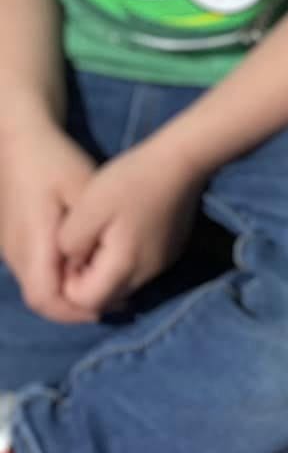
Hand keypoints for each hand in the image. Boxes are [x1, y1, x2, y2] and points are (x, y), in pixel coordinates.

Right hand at [0, 121, 98, 324]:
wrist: (20, 141)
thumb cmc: (54, 162)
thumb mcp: (84, 189)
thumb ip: (90, 229)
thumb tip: (102, 264)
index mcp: (32, 244)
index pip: (45, 298)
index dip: (75, 310)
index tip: (109, 305)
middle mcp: (15, 254)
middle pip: (40, 300)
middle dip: (74, 308)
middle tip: (113, 302)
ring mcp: (10, 249)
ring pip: (36, 288)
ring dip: (66, 295)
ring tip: (103, 286)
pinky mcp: (12, 242)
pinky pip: (34, 273)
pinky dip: (58, 280)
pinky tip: (83, 268)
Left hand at [55, 144, 201, 318]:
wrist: (182, 160)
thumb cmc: (130, 182)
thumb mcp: (86, 209)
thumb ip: (69, 245)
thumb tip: (70, 262)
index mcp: (124, 267)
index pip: (85, 302)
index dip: (69, 282)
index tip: (72, 251)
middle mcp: (147, 275)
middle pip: (106, 300)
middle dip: (87, 282)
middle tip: (83, 246)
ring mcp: (163, 265)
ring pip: (124, 286)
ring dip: (107, 273)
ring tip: (103, 237)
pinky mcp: (172, 252)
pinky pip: (140, 270)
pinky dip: (126, 262)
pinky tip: (125, 231)